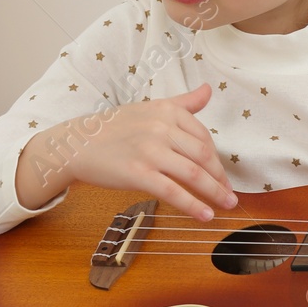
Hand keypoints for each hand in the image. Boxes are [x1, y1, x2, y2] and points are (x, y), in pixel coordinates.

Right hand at [15, 82, 238, 220]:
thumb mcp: (150, 108)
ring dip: (215, 193)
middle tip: (230, 195)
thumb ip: (183, 102)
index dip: (217, 159)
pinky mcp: (138, 173)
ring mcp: (150, 151)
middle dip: (221, 178)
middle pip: (203, 156)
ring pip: (194, 174)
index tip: (223, 175)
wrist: (77, 144)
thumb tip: (208, 90)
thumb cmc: (114, 128)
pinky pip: (173, 192)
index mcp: (167, 110)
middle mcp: (161, 127)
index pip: (203, 136)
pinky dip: (193, 205)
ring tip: (226, 206)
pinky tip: (205, 215)